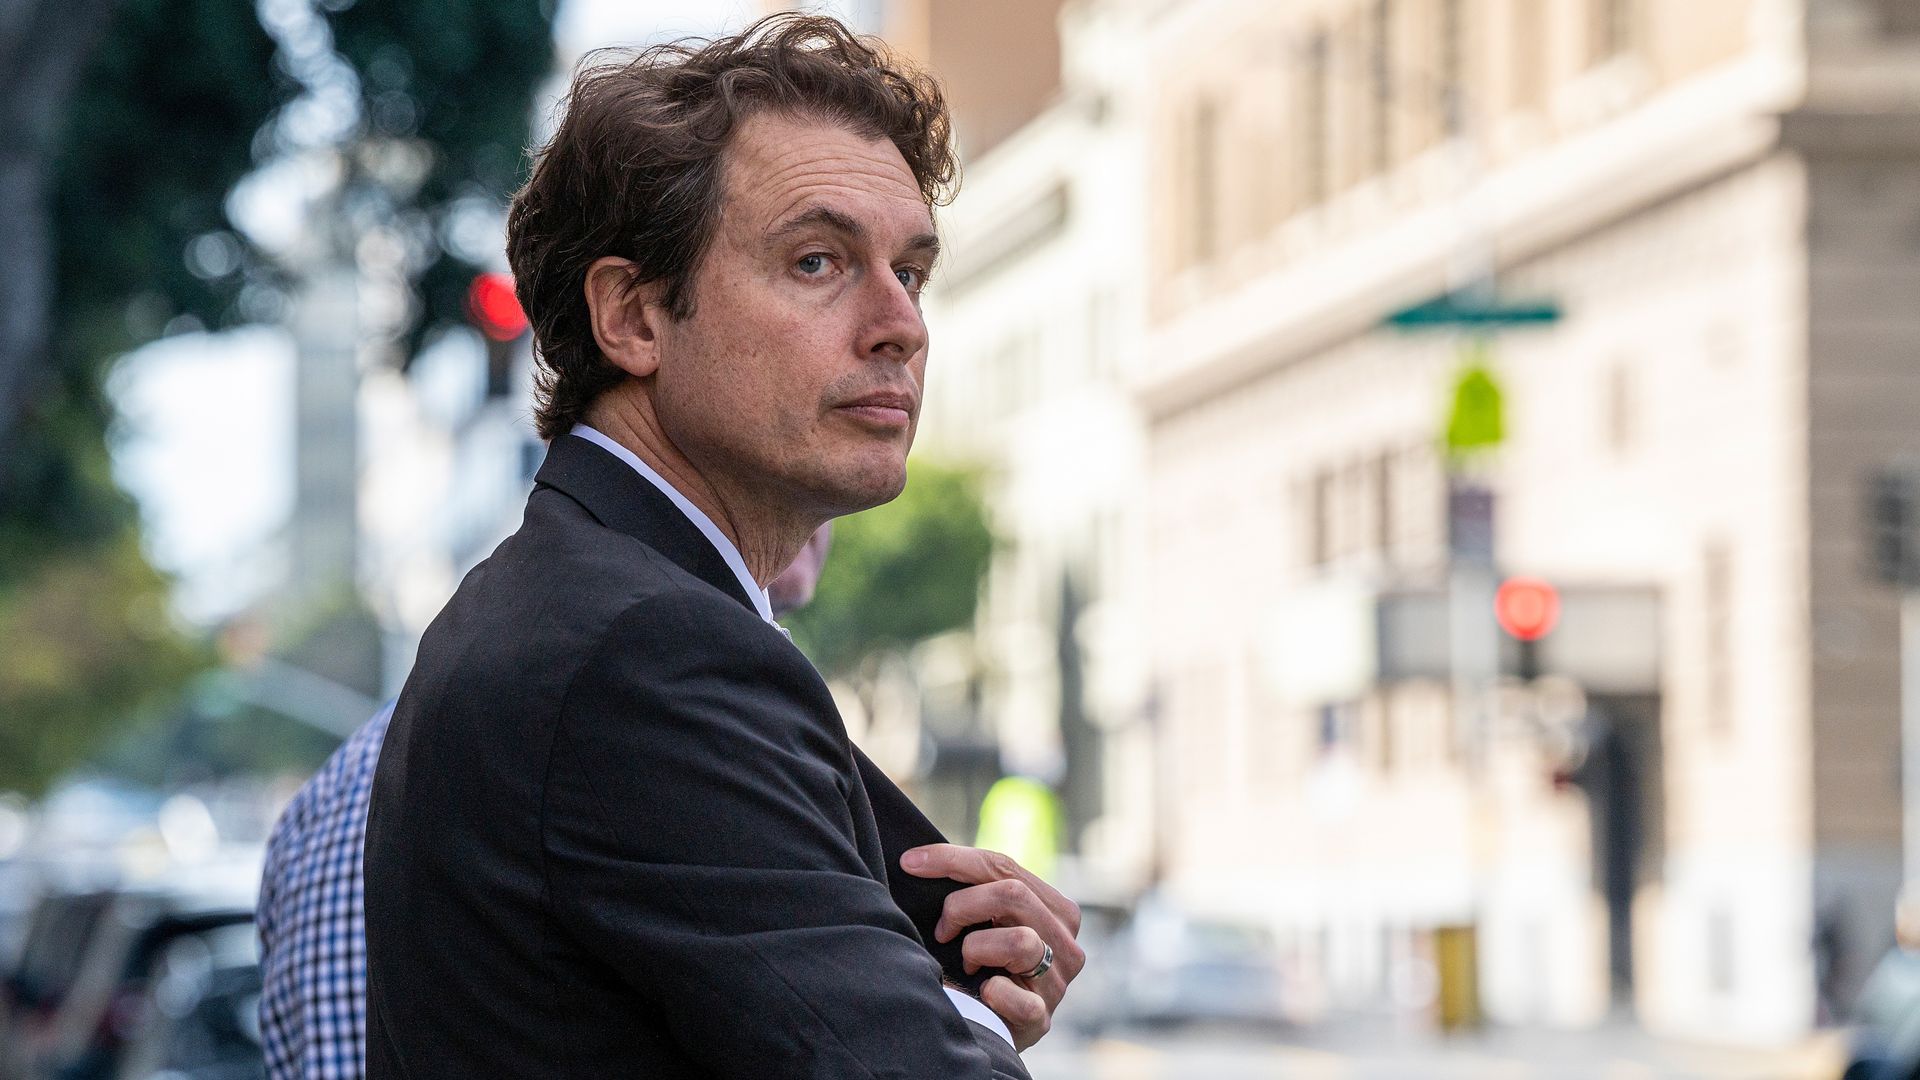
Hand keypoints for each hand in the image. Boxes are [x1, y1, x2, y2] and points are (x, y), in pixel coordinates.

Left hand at [901, 844, 1083, 1050]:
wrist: (989, 1029)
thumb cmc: (983, 967)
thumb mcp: (988, 921)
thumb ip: (977, 890)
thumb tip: (918, 859)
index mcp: (1056, 910)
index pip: (1004, 866)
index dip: (952, 859)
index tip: (910, 861)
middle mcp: (1066, 943)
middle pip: (1012, 894)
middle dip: (961, 906)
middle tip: (941, 930)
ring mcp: (1057, 983)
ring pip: (1020, 941)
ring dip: (977, 948)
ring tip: (967, 963)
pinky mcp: (1041, 1019)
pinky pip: (1016, 998)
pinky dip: (993, 992)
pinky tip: (984, 994)